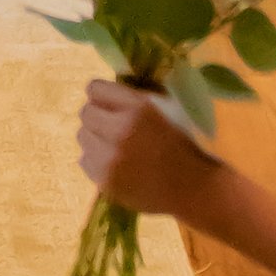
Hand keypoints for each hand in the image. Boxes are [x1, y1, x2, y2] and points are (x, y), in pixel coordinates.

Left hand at [77, 78, 218, 218]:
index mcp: (137, 109)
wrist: (192, 188)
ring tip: (115, 146)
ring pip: (83, 137)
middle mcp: (119, 131)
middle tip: (112, 126)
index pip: (94, 89)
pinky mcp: (104, 181)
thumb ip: (134, 96)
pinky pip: (85, 161)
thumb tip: (106, 87)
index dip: (102, 95)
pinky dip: (96, 161)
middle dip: (98, 117)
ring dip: (96, 139)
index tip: (109, 102)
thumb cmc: (181, 144)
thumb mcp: (165, 108)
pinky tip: (116, 164)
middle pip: (85, 112)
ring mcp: (109, 159)